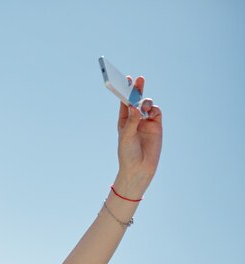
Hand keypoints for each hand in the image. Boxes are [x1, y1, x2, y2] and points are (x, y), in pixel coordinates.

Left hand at [115, 76, 162, 195]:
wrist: (140, 168)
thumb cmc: (128, 153)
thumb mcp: (126, 136)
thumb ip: (131, 121)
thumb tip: (134, 107)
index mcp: (124, 120)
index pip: (124, 102)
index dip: (125, 91)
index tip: (126, 80)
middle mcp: (135, 119)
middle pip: (136, 101)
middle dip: (138, 90)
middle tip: (139, 79)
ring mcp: (146, 122)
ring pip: (147, 105)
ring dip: (146, 101)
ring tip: (143, 105)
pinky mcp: (156, 126)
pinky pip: (156, 112)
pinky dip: (154, 109)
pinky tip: (150, 111)